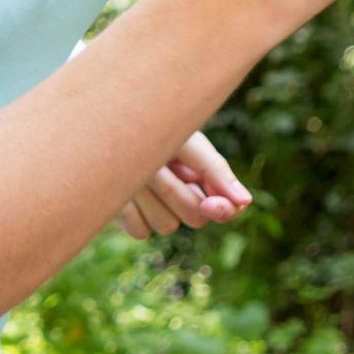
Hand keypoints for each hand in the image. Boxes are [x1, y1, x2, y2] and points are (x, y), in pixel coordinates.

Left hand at [112, 129, 250, 239]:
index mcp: (203, 179)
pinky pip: (140, 229)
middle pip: (195, 218)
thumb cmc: (151, 125)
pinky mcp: (133, 220)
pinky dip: (131, 208)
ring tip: (138, 168)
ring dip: (151, 195)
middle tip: (158, 163)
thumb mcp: (186, 140)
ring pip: (166, 226)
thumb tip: (245, 202)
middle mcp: (184, 199)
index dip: (222, 209)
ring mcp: (158, 212)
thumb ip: (215, 169)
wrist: (107, 123)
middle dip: (175, 190)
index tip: (210, 203)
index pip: (227, 208)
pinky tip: (124, 185)